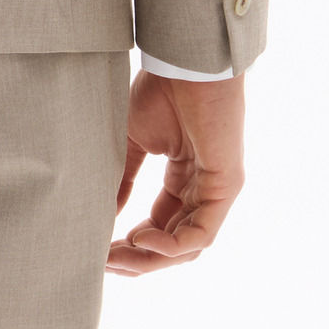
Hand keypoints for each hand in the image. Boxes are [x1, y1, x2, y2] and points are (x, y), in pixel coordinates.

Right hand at [106, 69, 244, 276]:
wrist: (183, 65)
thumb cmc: (160, 92)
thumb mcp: (132, 141)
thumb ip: (122, 179)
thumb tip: (105, 214)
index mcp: (182, 176)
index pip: (161, 223)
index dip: (133, 243)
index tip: (102, 250)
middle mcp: (201, 188)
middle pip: (172, 241)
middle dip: (139, 257)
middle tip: (106, 263)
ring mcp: (216, 191)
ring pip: (186, 245)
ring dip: (151, 258)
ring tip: (118, 256)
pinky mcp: (226, 188)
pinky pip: (201, 233)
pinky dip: (171, 244)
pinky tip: (141, 238)